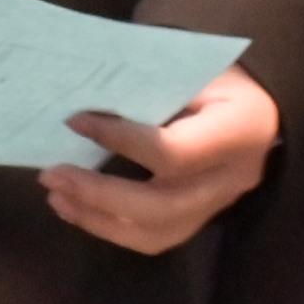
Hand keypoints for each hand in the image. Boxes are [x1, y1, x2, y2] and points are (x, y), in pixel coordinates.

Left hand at [46, 69, 277, 254]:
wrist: (252, 105)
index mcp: (240, 129)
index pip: (174, 151)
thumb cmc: (214, 75)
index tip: (75, 121)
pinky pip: (155, 236)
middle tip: (51, 174)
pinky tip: (76, 209)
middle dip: (99, 194)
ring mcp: (220, 203)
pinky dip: (110, 228)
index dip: (121, 141)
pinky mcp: (202, 217)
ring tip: (56, 197)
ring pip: (157, 232)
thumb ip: (146, 87)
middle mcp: (235, 176)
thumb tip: (82, 103)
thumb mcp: (188, 67)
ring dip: (97, 219)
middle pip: (163, 205)